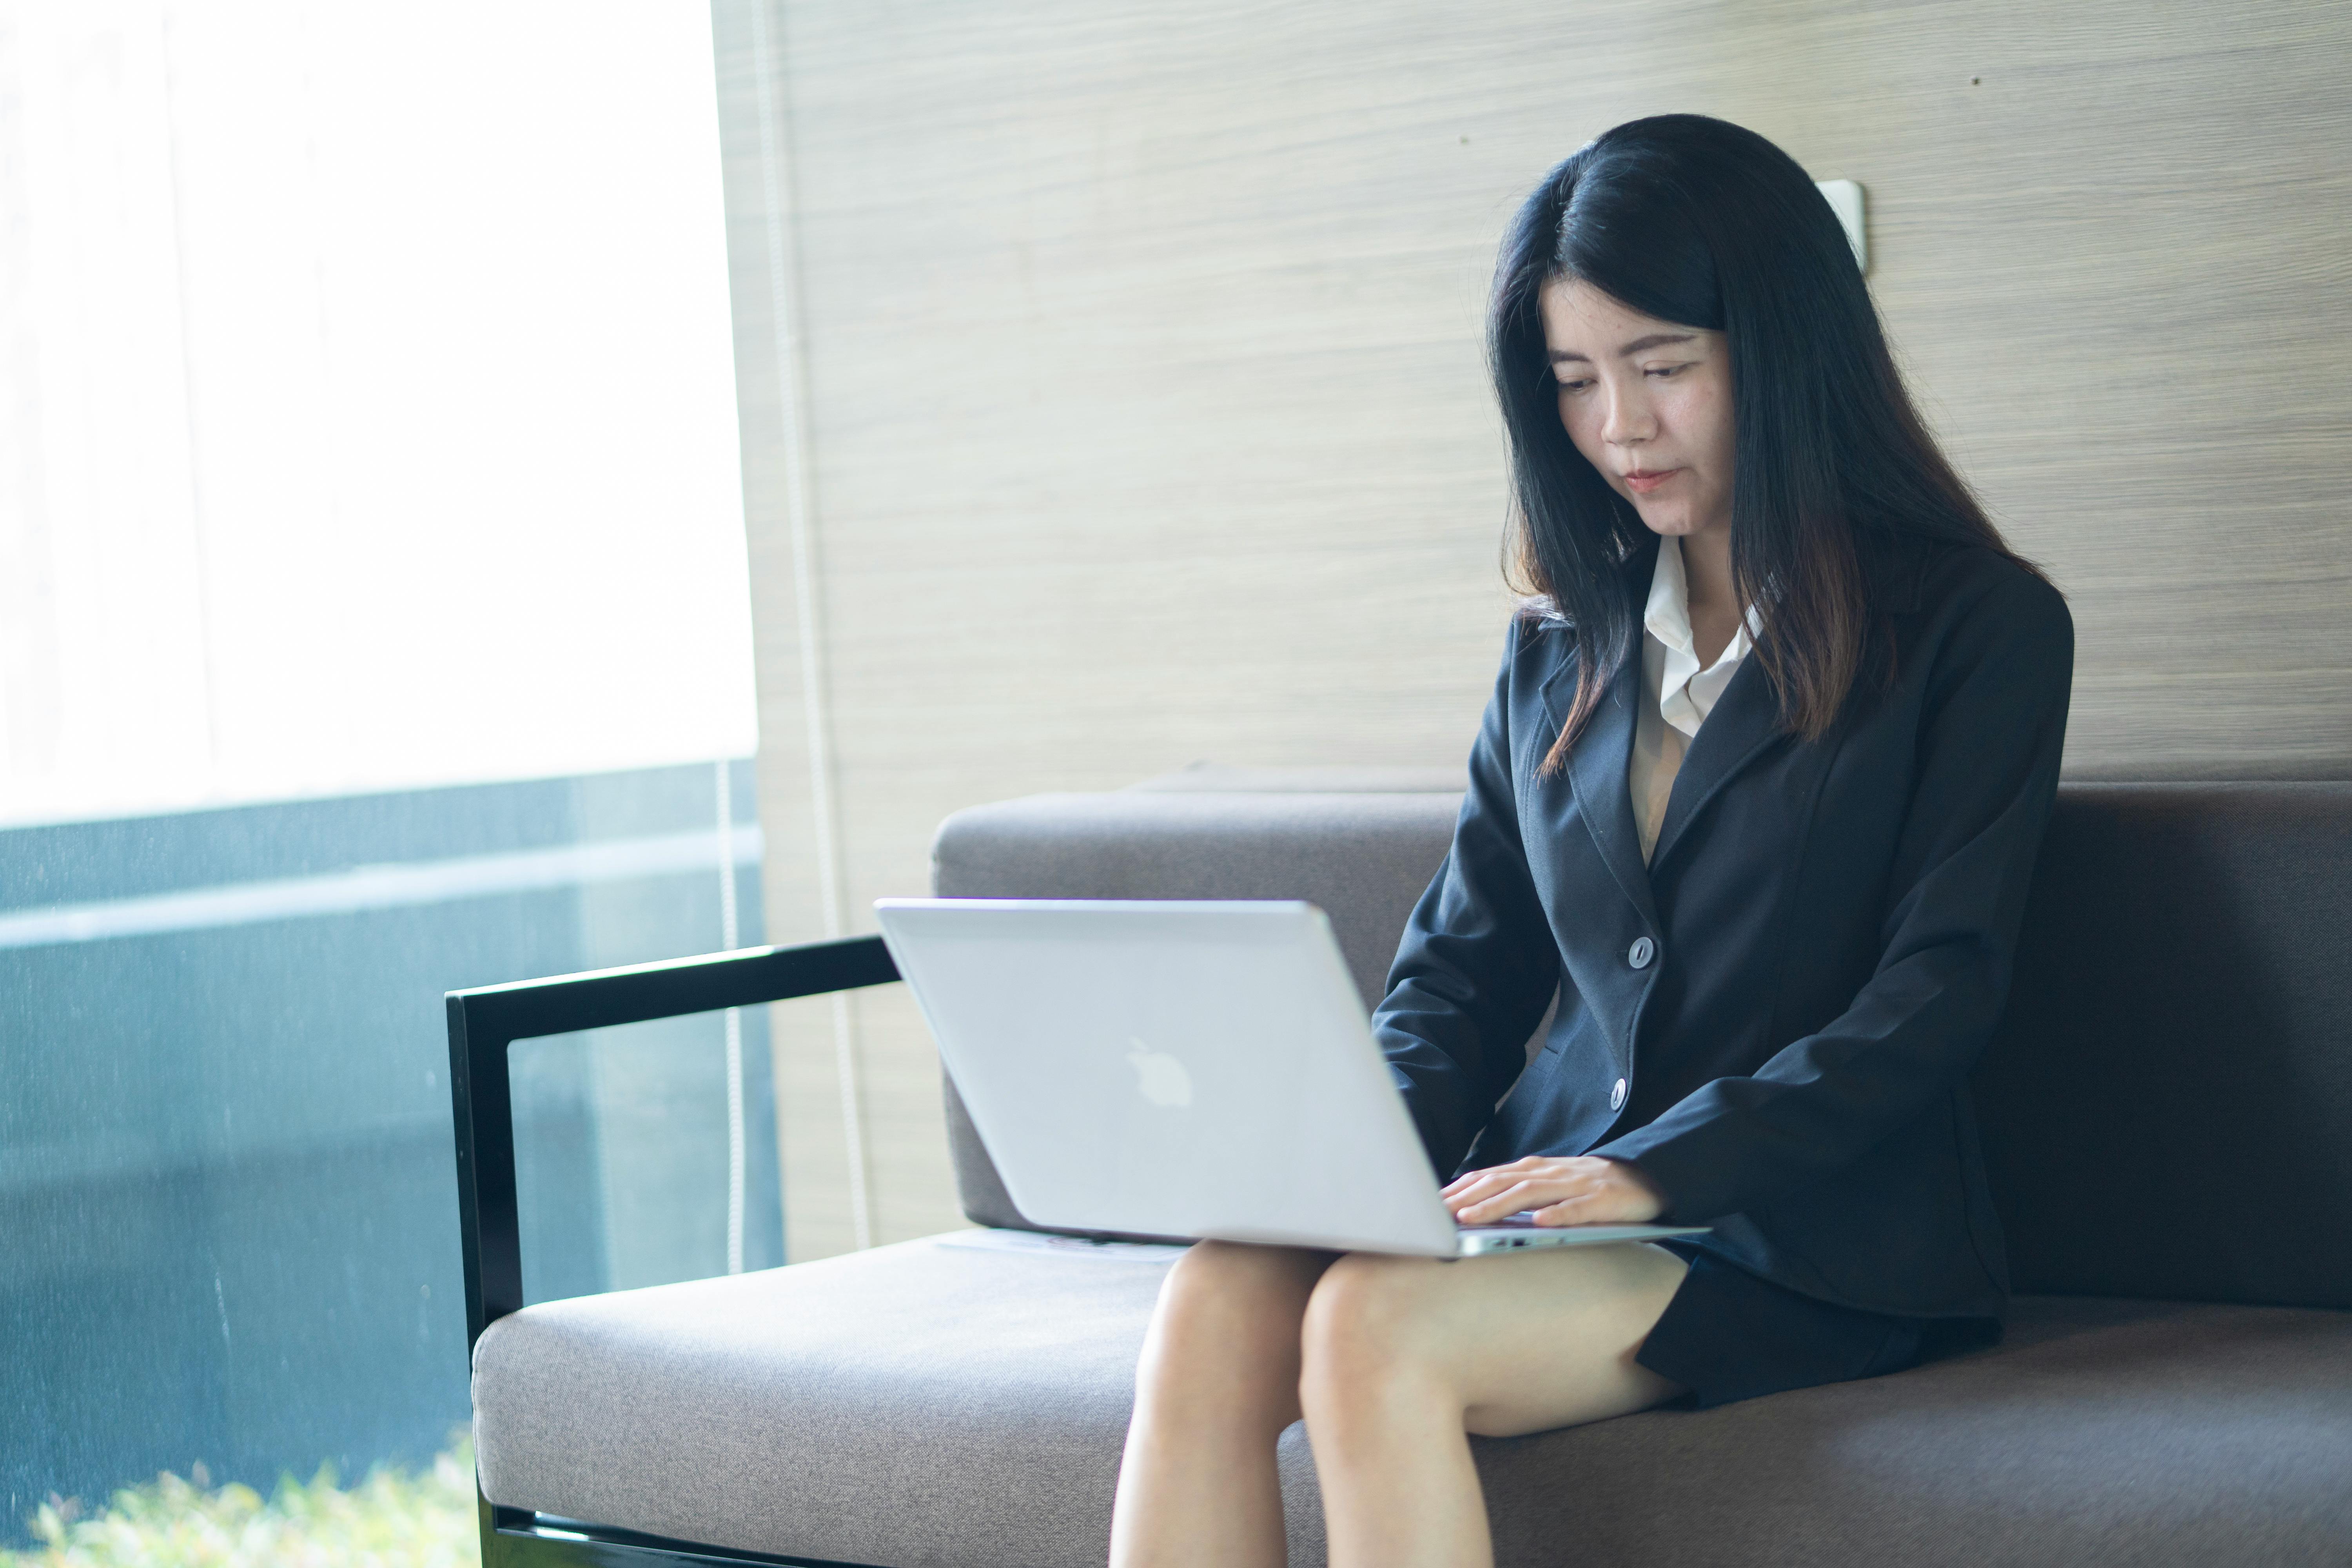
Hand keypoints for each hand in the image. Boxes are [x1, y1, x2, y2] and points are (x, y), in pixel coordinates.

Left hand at [1442, 1155, 1666, 1227]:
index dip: (1462, 1188)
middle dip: (1469, 1197)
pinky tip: (1540, 1223)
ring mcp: (1577, 1185)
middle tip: (1440, 1214)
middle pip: (1503, 1182)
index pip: (1492, 1175)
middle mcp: (1552, 1173)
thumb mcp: (1551, 1184)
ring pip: (1532, 1194)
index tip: (1434, 1202)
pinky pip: (1577, 1208)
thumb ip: (1519, 1191)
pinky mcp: (1603, 1200)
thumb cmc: (1591, 1186)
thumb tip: (1478, 1205)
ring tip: (1474, 1218)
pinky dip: (1557, 1214)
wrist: (1647, 1177)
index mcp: (1537, 1170)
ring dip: (1500, 1205)